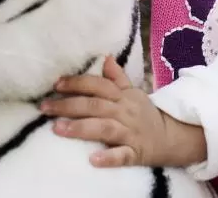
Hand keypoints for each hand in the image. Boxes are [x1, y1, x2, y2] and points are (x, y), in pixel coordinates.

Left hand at [41, 55, 206, 168]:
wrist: (171, 137)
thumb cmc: (145, 114)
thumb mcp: (133, 93)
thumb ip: (117, 77)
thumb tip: (105, 57)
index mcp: (122, 96)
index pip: (98, 85)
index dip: (78, 83)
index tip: (56, 84)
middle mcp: (124, 112)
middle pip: (95, 105)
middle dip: (69, 105)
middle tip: (45, 108)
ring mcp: (130, 133)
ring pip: (104, 128)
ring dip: (81, 128)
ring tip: (58, 129)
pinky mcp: (135, 153)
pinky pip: (122, 156)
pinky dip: (108, 157)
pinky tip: (93, 160)